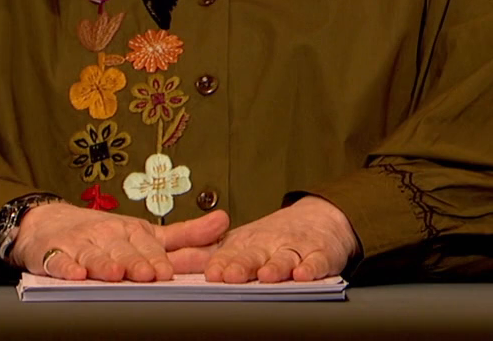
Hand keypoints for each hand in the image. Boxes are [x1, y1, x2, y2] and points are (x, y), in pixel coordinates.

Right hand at [11, 202, 229, 281]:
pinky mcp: (54, 255)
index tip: (167, 271)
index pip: (147, 246)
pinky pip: (59, 262)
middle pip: (122, 250)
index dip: (156, 259)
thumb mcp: (146, 232)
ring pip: (93, 256)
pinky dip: (66, 268)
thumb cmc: (105, 233)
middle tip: (147, 274)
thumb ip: (185, 235)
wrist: (49, 224)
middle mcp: (107, 235)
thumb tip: (224, 222)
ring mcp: (80, 245)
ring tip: (116, 273)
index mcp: (131, 230)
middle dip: (135, 262)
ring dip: (103, 264)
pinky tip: (74, 274)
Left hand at [202, 197, 358, 283]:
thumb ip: (207, 254)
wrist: (320, 218)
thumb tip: (171, 262)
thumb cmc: (273, 237)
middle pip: (255, 255)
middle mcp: (269, 244)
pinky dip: (312, 267)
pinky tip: (304, 274)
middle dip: (242, 265)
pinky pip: (317, 260)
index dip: (221, 263)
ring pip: (285, 258)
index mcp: (247, 243)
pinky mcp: (321, 253)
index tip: (211, 273)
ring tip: (266, 275)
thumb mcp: (239, 242)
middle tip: (230, 275)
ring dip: (275, 266)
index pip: (230, 254)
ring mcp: (295, 248)